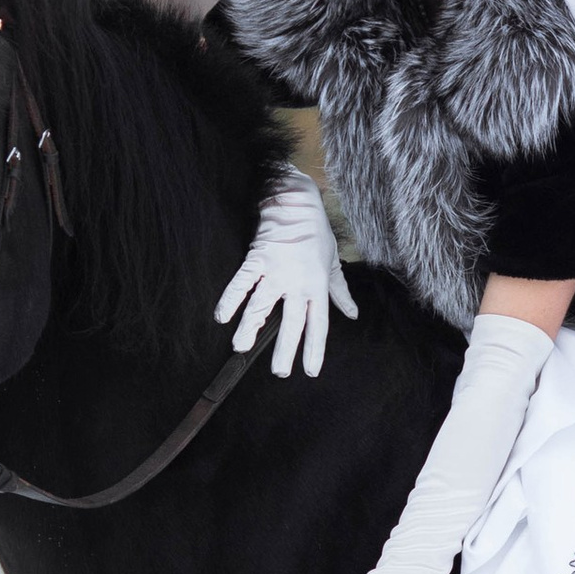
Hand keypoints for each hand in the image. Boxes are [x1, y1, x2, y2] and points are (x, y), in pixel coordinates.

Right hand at [216, 171, 357, 375]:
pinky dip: (231, 299)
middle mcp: (297, 283)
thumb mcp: (332, 263)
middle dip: (284, 350)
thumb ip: (339, 292)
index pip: (318, 324)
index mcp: (317, 286)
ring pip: (262, 306)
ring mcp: (276, 272)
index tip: (309, 370)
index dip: (314, 349)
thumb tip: (353, 314)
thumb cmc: (316, 232)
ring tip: (241, 348)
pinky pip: (242, 283)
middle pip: (291, 323)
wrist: (295, 201)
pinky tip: (221, 316)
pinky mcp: (257, 259)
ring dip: (250, 328)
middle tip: (279, 372)